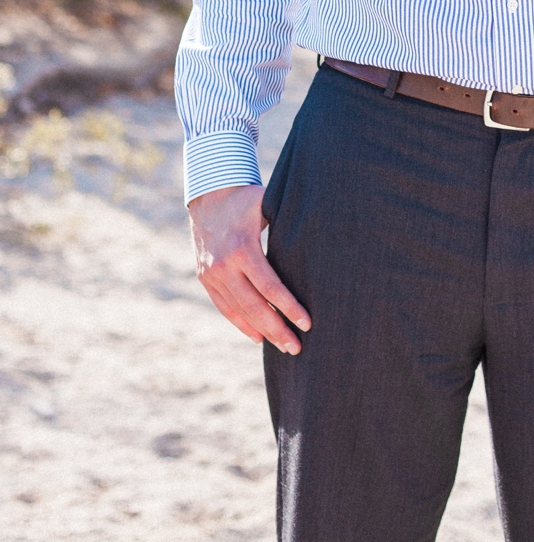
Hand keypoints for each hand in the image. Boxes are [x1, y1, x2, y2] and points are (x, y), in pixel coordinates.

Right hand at [188, 184, 310, 353]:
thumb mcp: (268, 206)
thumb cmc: (248, 199)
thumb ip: (288, 224)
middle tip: (298, 348)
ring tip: (283, 347)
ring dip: (262, 331)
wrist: (209, 194)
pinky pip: (224, 307)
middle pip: (254, 306)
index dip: (289, 308)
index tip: (307, 323)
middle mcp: (224, 265)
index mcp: (243, 248)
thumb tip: (321, 242)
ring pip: (239, 311)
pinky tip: (258, 337)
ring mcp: (212, 274)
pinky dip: (241, 323)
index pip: (270, 287)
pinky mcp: (205, 278)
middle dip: (278, 329)